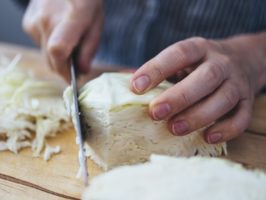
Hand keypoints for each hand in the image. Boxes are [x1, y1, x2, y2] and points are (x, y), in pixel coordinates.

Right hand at [23, 0, 103, 80]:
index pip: (58, 51)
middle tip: (75, 65)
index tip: (72, 79)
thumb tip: (82, 71)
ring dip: (56, 56)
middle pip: (51, 60)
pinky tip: (56, 30)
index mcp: (70, 18)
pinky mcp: (27, 23)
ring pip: (44, 54)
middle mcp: (47, 20)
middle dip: (63, 68)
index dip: (64, 71)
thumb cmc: (84, 0)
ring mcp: (34, 21)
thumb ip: (90, 48)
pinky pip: (39, 44)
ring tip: (68, 39)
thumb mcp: (96, 22)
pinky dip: (48, 44)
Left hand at [130, 34, 265, 143]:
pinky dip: (226, 129)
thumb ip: (157, 71)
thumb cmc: (200, 64)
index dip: (157, 69)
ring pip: (224, 98)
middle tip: (155, 113)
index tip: (136, 86)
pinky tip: (207, 137)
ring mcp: (237, 82)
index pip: (179, 54)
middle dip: (179, 97)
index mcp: (199, 48)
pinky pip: (242, 117)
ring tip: (175, 129)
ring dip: (199, 115)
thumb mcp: (181, 59)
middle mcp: (221, 63)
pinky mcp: (248, 101)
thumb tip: (123, 84)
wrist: (245, 59)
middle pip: (205, 78)